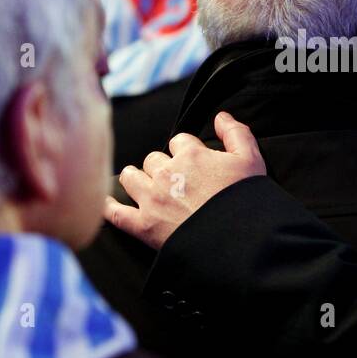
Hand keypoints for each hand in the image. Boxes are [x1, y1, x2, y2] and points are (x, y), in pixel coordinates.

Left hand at [105, 111, 266, 249]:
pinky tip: (105, 202)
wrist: (238, 240)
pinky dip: (108, 206)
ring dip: (137, 179)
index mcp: (191, 155)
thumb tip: (220, 117)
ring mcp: (152, 199)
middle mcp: (167, 173)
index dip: (187, 151)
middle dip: (162, 167)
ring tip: (146, 186)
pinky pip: (115, 213)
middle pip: (154, 159)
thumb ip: (236, 133)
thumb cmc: (247, 201)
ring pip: (131, 177)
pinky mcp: (144, 225)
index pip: (179, 142)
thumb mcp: (251, 159)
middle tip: (176, 181)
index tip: (194, 163)